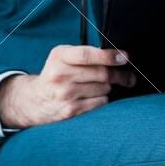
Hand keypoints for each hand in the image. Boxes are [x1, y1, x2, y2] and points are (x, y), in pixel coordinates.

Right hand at [0, 45, 136, 128]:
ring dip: (109, 88)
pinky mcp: (71, 110)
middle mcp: (60, 75)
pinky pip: (100, 102)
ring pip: (104, 89)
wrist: (35, 100)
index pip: (88, 54)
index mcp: (59, 56)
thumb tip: (118, 58)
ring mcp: (66, 94)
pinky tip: (94, 97)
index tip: (125, 58)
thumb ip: (85, 54)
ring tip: (103, 87)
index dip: (109, 56)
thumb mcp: (62, 57)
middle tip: (129, 77)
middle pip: (102, 74)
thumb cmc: (56, 75)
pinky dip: (103, 99)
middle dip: (120, 75)